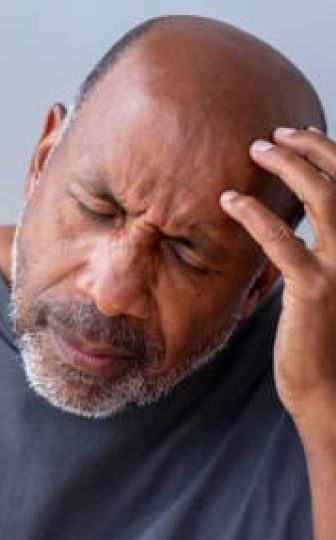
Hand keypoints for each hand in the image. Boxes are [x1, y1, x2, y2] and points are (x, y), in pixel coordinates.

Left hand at [220, 127, 335, 433]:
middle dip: (310, 148)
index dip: (330, 154)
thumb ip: (314, 254)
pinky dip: (254, 215)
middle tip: (272, 135)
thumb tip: (293, 226)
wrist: (328, 389)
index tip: (299, 136)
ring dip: (288, 167)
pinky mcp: (314, 290)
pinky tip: (229, 201)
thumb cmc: (321, 340)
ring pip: (322, 198)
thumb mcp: (323, 288)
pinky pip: (282, 241)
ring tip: (256, 150)